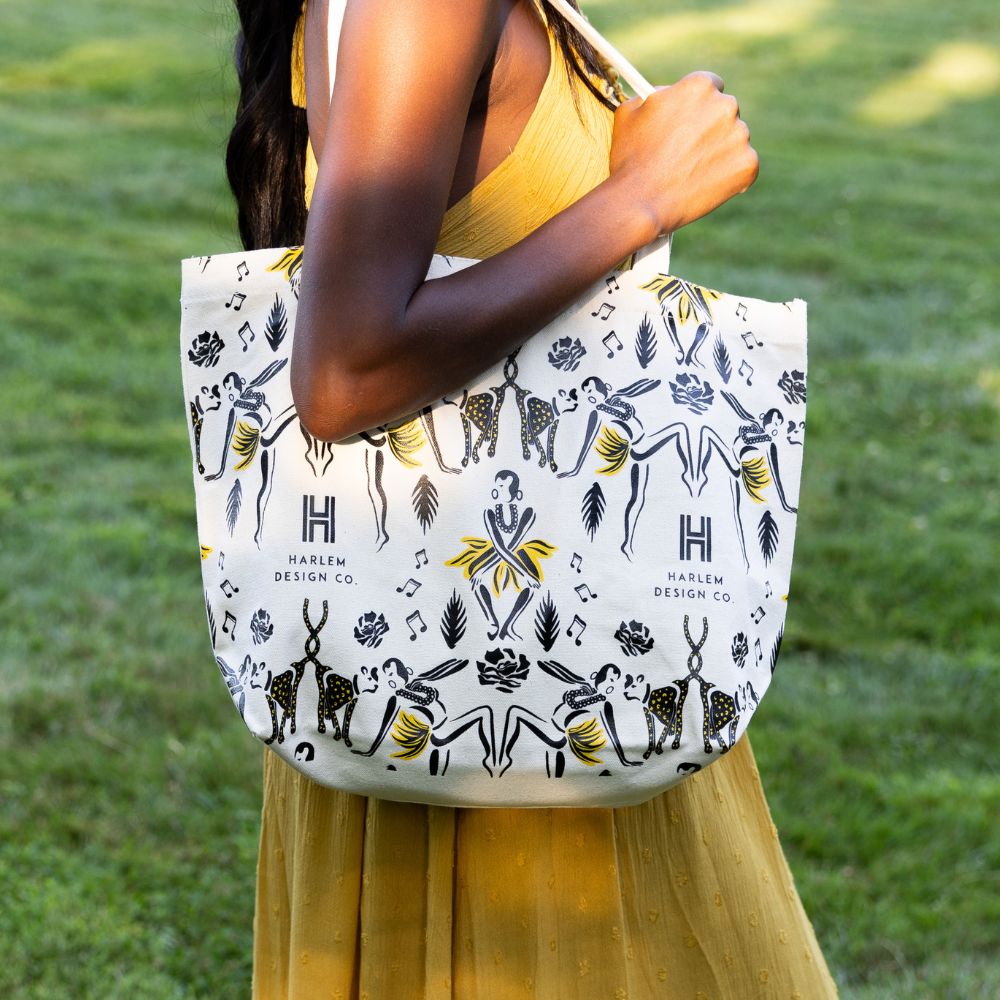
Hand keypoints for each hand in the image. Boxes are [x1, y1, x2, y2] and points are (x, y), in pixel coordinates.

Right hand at [608, 71, 758, 234]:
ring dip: (720, 153)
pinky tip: (705, 187)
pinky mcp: (747, 166)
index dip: (698, 107)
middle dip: (711, 129)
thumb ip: (656, 95)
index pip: (711, 87)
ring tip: (692, 174)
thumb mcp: (630, 112)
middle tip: (689, 153)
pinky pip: (744, 168)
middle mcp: (725, 105)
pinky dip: (730, 178)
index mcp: (699, 86)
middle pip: (725, 113)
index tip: (691, 122)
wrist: (639, 202)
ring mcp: (740, 136)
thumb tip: (668, 95)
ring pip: (735, 141)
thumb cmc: (630, 158)